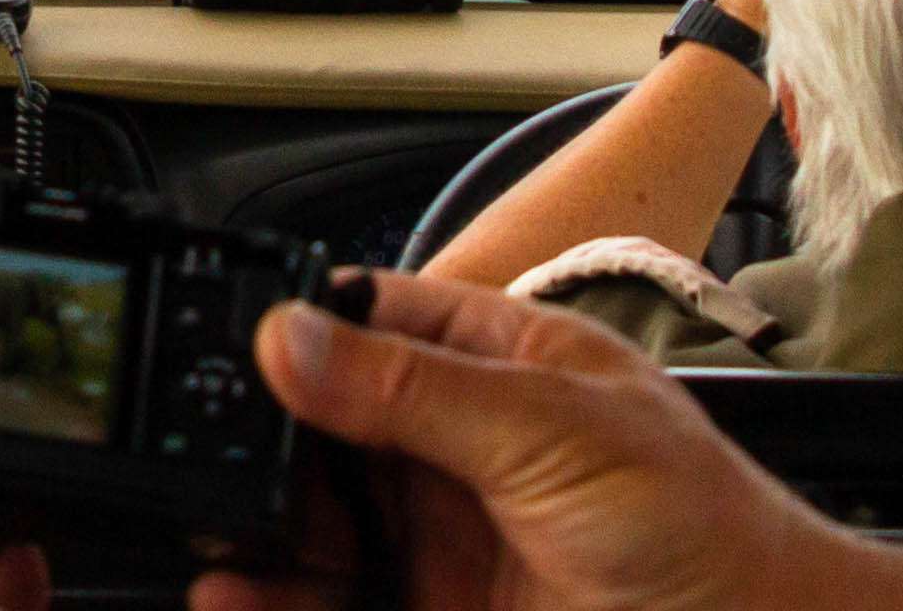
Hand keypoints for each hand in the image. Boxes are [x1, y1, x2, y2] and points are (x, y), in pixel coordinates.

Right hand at [192, 271, 900, 610]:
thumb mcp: (552, 434)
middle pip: (320, 426)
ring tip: (203, 528)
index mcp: (494, 362)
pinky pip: (331, 599)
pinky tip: (234, 590)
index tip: (213, 353)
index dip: (289, 332)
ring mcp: (442, 535)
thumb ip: (415, 391)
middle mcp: (457, 445)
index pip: (363, 320)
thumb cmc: (708, 530)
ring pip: (313, 520)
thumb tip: (292, 335)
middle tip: (194, 455)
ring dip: (252, 525)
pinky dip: (274, 595)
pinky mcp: (433, 610)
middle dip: (254, 441)